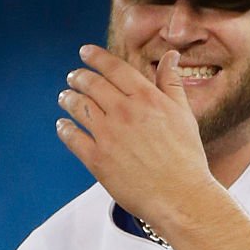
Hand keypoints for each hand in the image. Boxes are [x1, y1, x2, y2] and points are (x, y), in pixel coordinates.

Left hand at [56, 45, 216, 233]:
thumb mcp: (184, 114)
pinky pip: (72, 138)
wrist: (181, 197)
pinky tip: (63, 125)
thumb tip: (170, 56)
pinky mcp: (97, 160)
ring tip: (64, 97)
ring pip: (78, 107)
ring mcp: (108, 136)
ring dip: (68, 98)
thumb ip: (172, 83)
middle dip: (78, 77)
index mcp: (147, 98)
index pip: (114, 68)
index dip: (96, 57)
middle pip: (92, 84)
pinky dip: (64, 128)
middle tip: (73, 77)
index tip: (85, 52)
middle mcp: (124, 112)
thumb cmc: (187, 158)